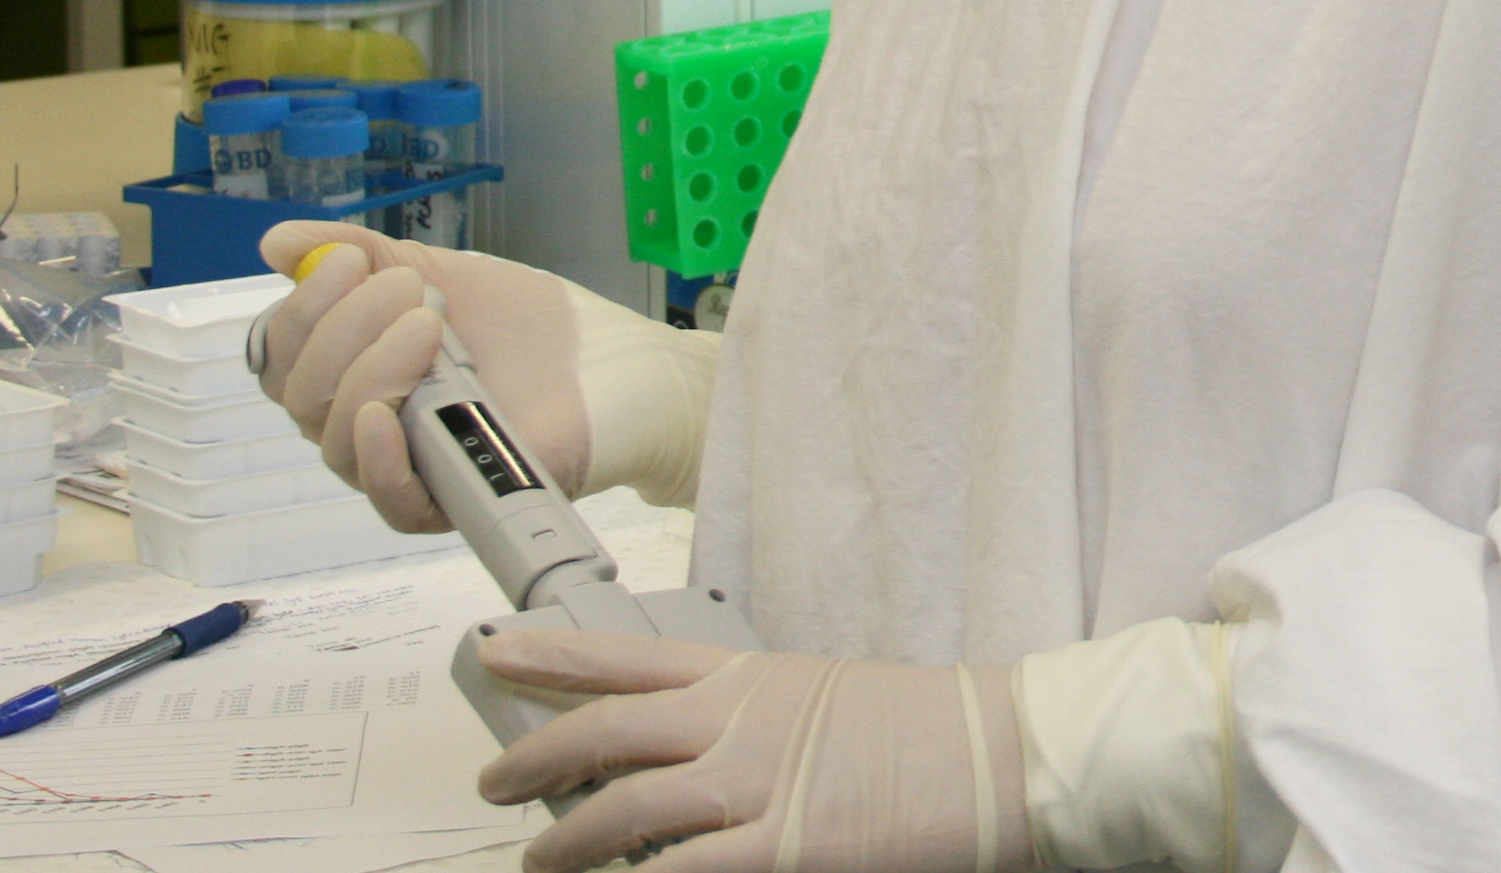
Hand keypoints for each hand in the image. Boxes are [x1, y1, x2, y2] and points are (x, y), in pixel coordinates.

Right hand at [253, 223, 593, 531]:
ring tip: (430, 327)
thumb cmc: (526, 324)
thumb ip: (361, 256)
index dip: (301, 309)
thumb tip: (274, 245)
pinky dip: (376, 459)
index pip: (280, 357)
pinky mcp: (449, 501)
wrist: (610, 359)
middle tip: (413, 293)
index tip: (350, 261)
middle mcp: (365, 423)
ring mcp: (406, 464)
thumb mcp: (438, 273)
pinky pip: (387, 501)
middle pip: (301, 395)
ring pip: (336, 441)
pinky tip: (383, 417)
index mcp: (352, 370)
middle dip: (345, 329)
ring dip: (371, 372)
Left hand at [474, 632, 1025, 872]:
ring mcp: (756, 784)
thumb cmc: (934, 732)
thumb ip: (763, 728)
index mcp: (755, 679)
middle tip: (494, 784)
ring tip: (538, 861)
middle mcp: (740, 722)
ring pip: (620, 809)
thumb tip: (707, 763)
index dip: (551, 656)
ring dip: (564, 843)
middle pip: (605, 732)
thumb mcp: (832, 706)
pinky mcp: (783, 849)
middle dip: (534, 758)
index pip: (630, 659)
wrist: (1007, 752)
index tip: (494, 649)